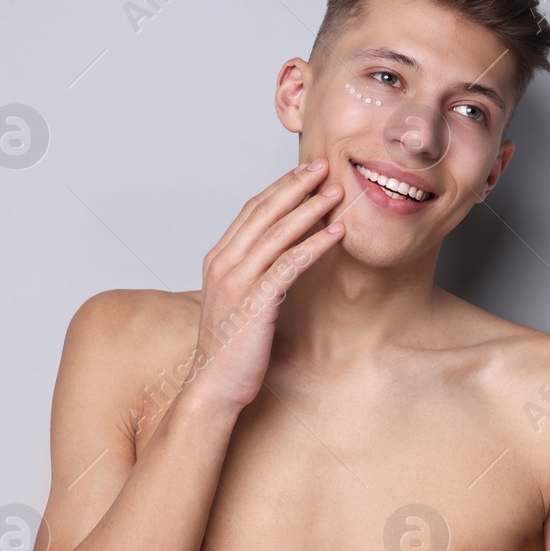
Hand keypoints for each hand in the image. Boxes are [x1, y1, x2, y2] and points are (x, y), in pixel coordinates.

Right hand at [184, 159, 343, 413]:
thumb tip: (277, 259)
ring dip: (309, 210)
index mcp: (219, 259)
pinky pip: (289, 265)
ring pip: (277, 234)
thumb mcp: (239, 301)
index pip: (252, 210)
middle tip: (325, 165)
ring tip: (335, 193)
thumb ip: (252, 274)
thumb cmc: (231, 347)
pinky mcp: (255, 301)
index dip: (280, 187)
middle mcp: (224, 263)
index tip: (306, 171)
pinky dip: (314, 246)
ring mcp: (237, 281)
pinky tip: (336, 234)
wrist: (213, 385)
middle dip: (296, 186)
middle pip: (264, 212)